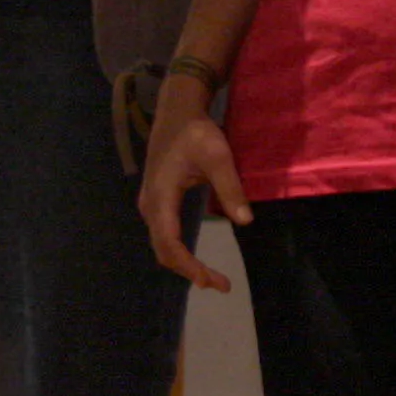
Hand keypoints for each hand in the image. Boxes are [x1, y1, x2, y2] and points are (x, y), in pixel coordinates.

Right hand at [139, 80, 250, 288]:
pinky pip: (164, 234)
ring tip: (211, 277)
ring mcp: (151, 204)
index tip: (211, 281)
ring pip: (162, 244)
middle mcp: (150, 206)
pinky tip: (196, 258)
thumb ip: (230, 188)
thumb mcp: (218, 156)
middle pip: (164, 251)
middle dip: (189, 270)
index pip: (170, 244)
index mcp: (161, 198)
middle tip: (219, 284)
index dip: (189, 266)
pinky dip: (179, 251)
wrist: (176, 111)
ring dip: (184, 263)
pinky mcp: (157, 201)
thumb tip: (246, 221)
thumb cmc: (196, 132)